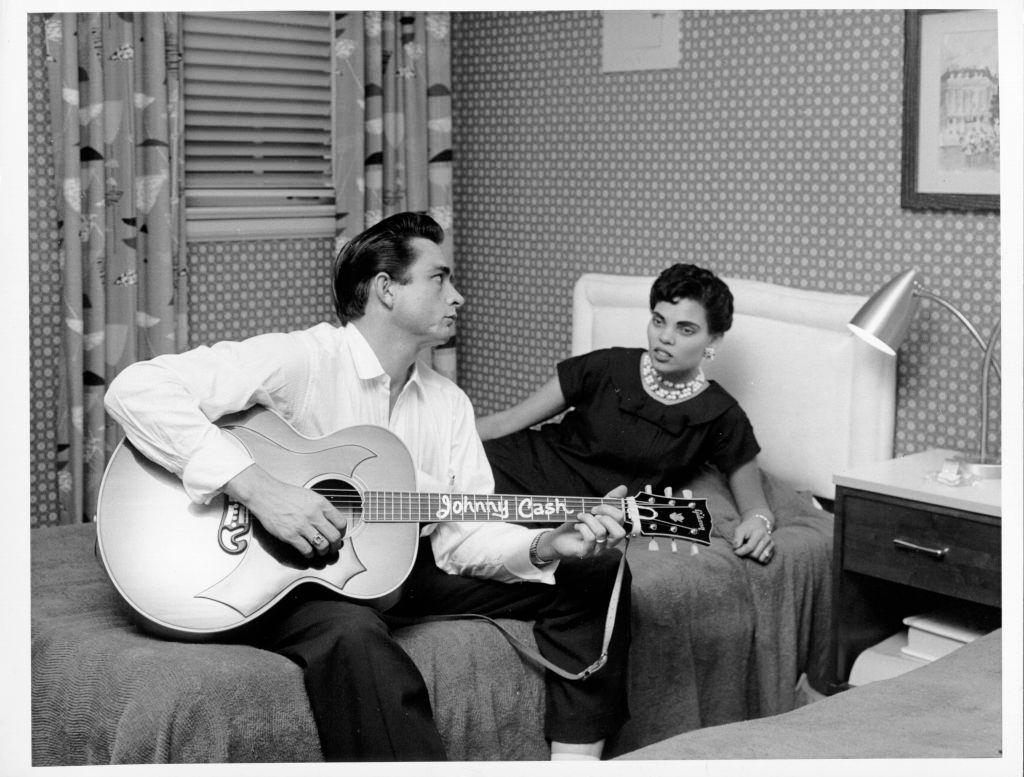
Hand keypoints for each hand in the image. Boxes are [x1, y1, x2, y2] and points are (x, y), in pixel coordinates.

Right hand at [223, 464, 348, 557]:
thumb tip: (332, 522)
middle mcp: (313, 515)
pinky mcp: (290, 535)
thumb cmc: (287, 495)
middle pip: (334, 537)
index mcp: (321, 504)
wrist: (266, 495)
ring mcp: (302, 526)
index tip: (339, 535)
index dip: (342, 532)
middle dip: (335, 546)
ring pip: (322, 546)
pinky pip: (307, 550)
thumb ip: (322, 508)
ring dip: (323, 552)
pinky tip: (308, 552)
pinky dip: (309, 554)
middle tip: (333, 548)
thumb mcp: (310, 496)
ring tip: (320, 551)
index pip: (341, 523)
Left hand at [535, 485, 627, 561]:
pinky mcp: (586, 553)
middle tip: (591, 512)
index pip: (622, 520)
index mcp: (612, 532)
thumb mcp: (594, 510)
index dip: (610, 509)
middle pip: (619, 531)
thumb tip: (623, 488)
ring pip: (601, 532)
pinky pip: (590, 538)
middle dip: (604, 515)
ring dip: (589, 519)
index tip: (595, 506)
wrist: (559, 538)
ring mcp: (598, 549)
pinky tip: (577, 526)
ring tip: (580, 517)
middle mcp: (608, 543)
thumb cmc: (579, 524)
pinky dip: (582, 527)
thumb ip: (609, 500)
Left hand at [732, 514, 773, 563]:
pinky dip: (759, 559)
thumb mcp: (740, 530)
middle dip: (747, 554)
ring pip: (760, 558)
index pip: (749, 547)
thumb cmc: (747, 529)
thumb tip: (736, 547)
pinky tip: (755, 552)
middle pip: (755, 554)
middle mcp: (767, 539)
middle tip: (743, 548)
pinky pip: (765, 561)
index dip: (741, 551)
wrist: (758, 524)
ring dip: (752, 556)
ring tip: (749, 549)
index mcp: (759, 533)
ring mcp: (771, 544)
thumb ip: (737, 538)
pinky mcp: (773, 550)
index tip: (735, 551)